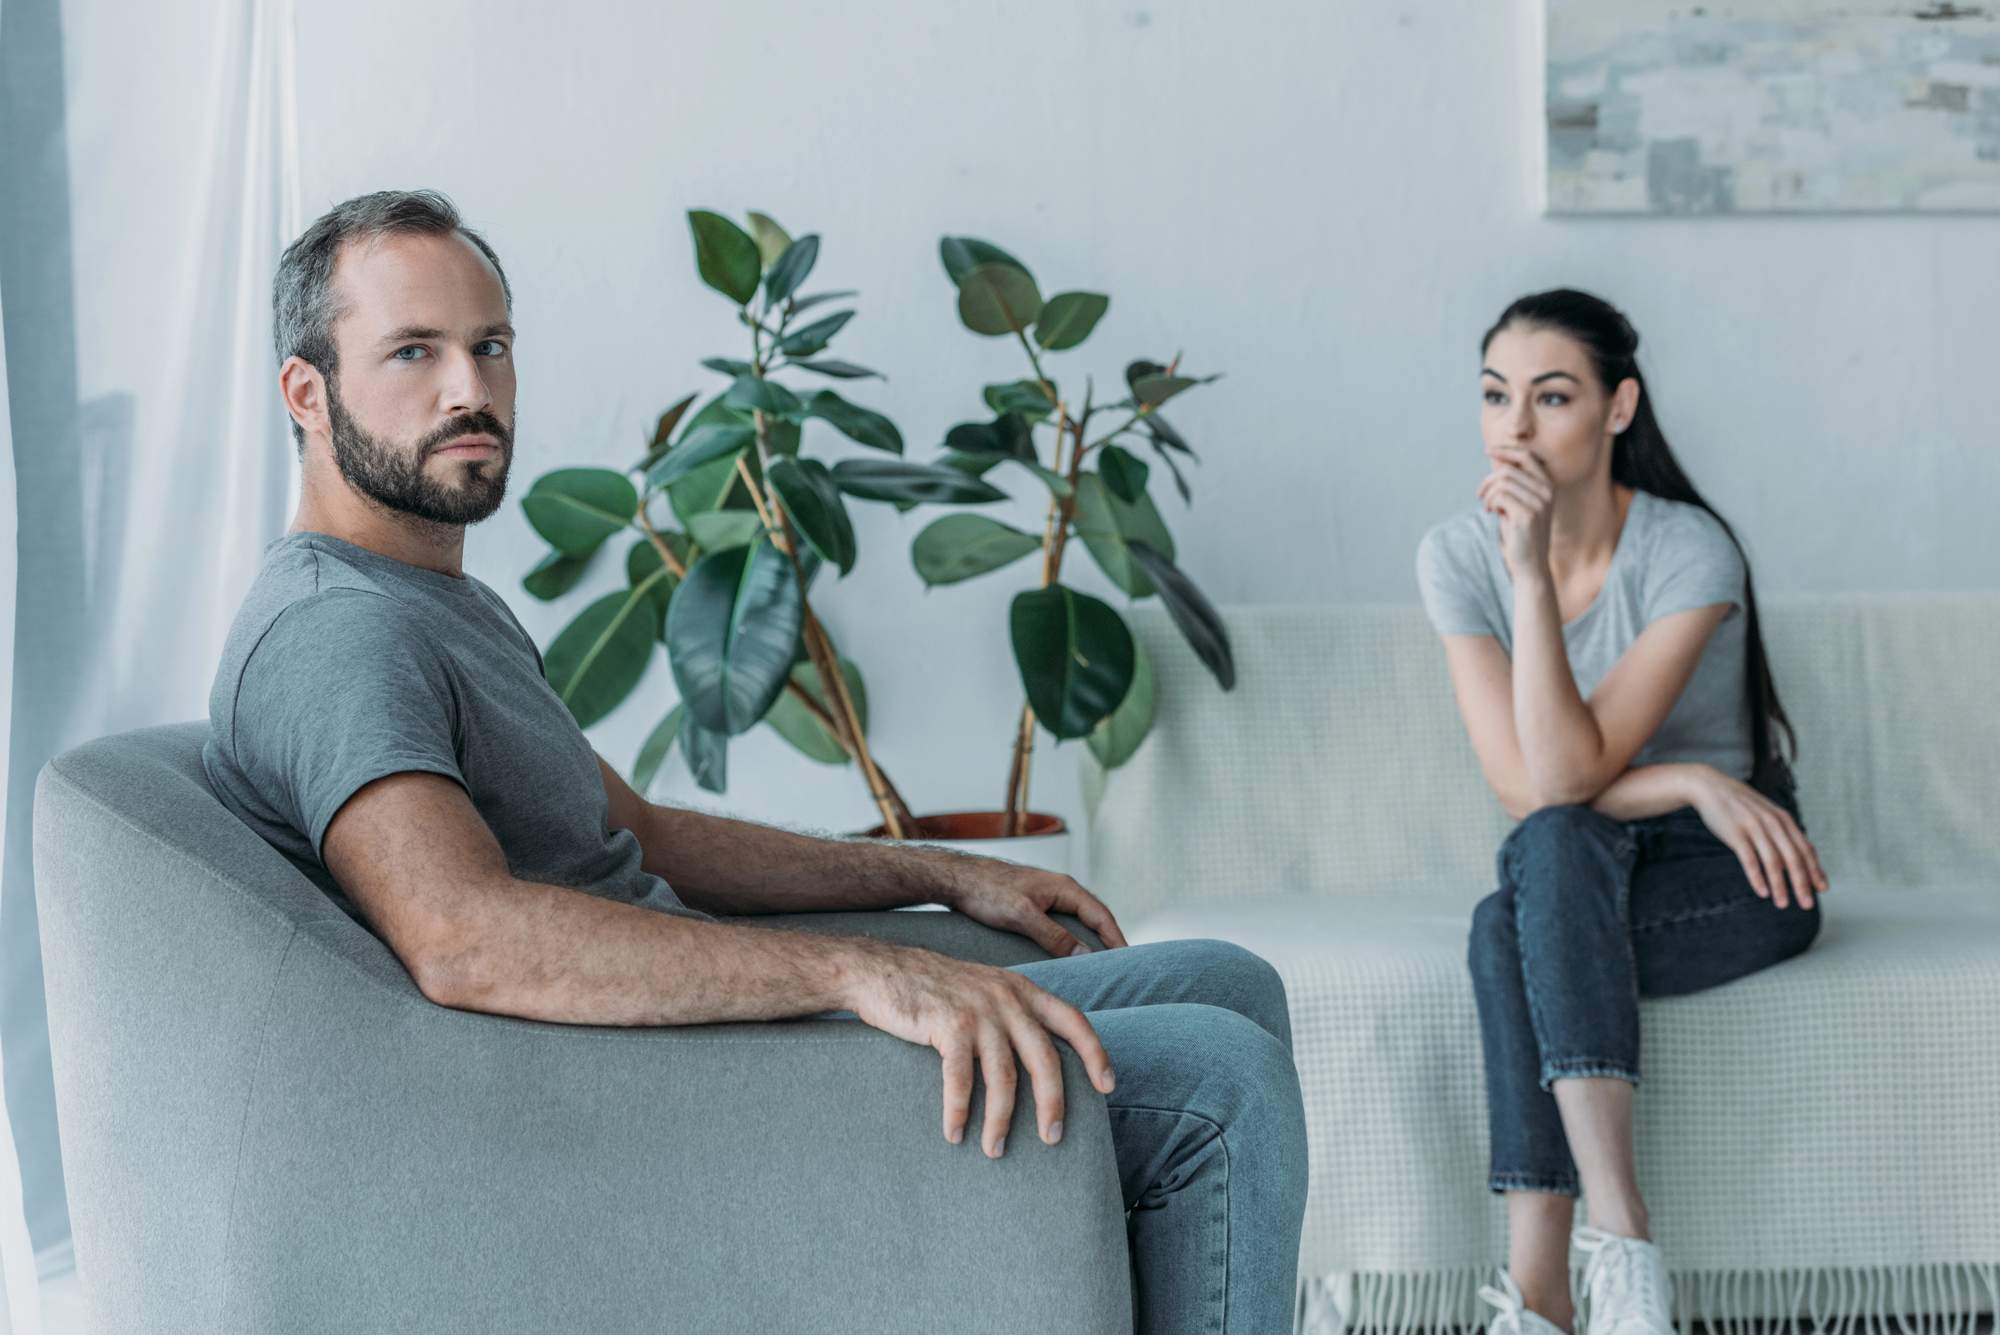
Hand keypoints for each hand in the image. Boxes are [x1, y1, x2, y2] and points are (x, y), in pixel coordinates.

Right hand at [846, 944, 1116, 1157]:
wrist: (881, 969)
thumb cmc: (934, 989)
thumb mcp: (985, 988)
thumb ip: (1013, 1013)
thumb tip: (1040, 1058)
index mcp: (1022, 990)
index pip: (1073, 1020)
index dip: (1096, 1054)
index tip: (1108, 1086)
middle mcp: (1007, 997)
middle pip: (1045, 1058)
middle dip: (1053, 1103)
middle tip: (1053, 1139)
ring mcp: (978, 1010)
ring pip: (1004, 1077)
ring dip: (1001, 1120)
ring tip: (995, 1149)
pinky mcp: (947, 1025)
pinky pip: (962, 1079)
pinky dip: (959, 1111)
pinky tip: (954, 1133)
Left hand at [938, 857, 1129, 958]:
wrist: (957, 878)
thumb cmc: (987, 890)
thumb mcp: (1022, 915)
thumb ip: (1053, 935)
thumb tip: (1084, 953)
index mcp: (1064, 888)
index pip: (1101, 915)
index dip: (1117, 938)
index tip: (1129, 960)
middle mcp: (1060, 890)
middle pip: (1094, 918)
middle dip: (1109, 941)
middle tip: (1121, 969)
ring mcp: (1048, 898)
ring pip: (1078, 922)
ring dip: (1090, 942)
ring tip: (1099, 967)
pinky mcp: (1035, 906)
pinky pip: (1063, 925)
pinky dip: (1072, 941)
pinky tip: (1068, 957)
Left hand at [1477, 444, 1554, 579]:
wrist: (1530, 564)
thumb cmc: (1520, 533)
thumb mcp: (1516, 502)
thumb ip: (1510, 482)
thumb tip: (1496, 457)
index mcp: (1547, 486)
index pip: (1526, 457)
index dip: (1506, 450)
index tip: (1487, 451)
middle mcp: (1546, 492)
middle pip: (1508, 470)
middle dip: (1488, 480)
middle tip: (1479, 494)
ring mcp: (1539, 503)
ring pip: (1502, 482)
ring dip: (1488, 494)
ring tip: (1488, 507)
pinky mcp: (1527, 515)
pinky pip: (1499, 496)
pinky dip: (1490, 502)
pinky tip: (1491, 513)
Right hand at [1683, 766, 1828, 908]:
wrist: (1710, 787)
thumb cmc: (1739, 805)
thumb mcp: (1765, 814)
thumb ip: (1780, 833)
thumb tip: (1792, 861)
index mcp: (1784, 820)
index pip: (1805, 849)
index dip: (1815, 870)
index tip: (1822, 889)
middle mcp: (1773, 823)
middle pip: (1793, 858)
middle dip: (1802, 883)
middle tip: (1807, 904)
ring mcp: (1754, 828)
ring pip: (1773, 862)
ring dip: (1780, 885)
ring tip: (1783, 904)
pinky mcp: (1735, 833)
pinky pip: (1749, 859)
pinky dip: (1757, 877)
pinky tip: (1762, 892)